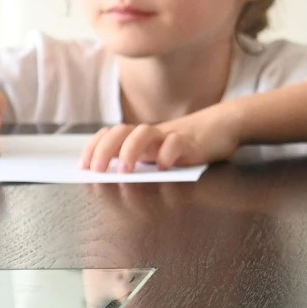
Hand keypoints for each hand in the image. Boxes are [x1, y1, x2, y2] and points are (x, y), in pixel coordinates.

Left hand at [80, 106, 240, 172]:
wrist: (222, 126)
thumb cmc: (185, 145)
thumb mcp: (158, 153)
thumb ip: (138, 161)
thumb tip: (109, 180)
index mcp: (140, 138)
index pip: (110, 134)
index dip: (93, 147)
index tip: (84, 166)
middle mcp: (151, 134)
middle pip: (121, 131)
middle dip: (104, 149)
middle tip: (97, 169)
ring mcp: (170, 135)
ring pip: (144, 133)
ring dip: (130, 150)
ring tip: (126, 171)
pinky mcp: (191, 141)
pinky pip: (176, 143)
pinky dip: (166, 154)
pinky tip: (163, 167)